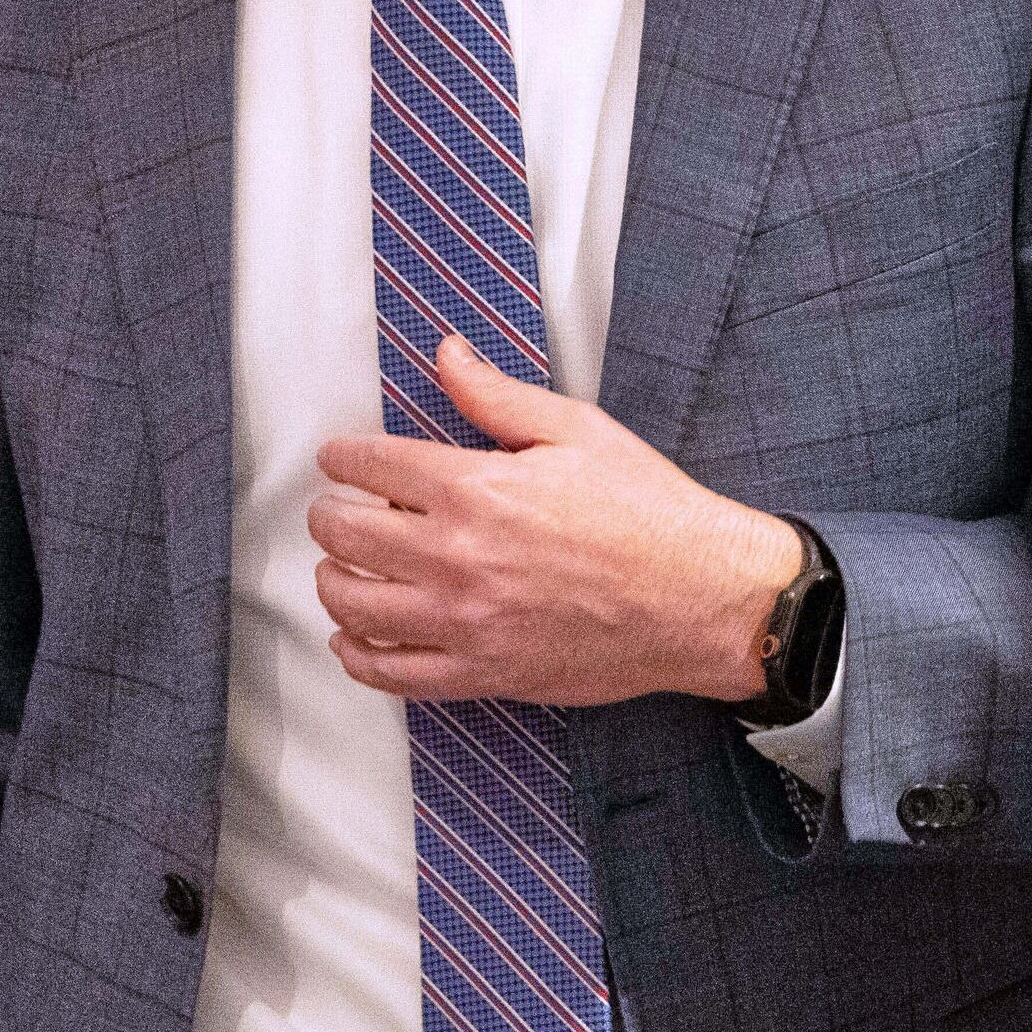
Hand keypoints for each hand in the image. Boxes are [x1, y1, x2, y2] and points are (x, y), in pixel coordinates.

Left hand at [308, 333, 803, 708]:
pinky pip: (392, 675)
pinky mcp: (483, 673)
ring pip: (354, 607)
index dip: (344, 458)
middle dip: (329, 516)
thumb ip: (497, 396)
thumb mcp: (576, 430)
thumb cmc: (650, 514)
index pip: (372, 465)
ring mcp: (466, 622)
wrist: (702, 597)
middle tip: (336, 510)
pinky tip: (357, 639)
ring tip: (343, 567)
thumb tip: (448, 356)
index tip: (339, 459)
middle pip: (347, 535)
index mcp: (478, 488)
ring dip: (334, 582)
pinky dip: (359, 657)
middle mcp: (459, 556)